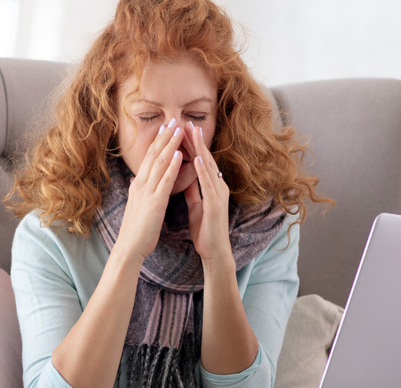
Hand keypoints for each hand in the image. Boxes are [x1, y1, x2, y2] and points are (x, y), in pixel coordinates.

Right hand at [116, 121, 184, 260]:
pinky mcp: (154, 202)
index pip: (148, 158)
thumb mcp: (136, 206)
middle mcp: (140, 184)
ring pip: (159, 163)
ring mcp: (146, 192)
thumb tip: (135, 180)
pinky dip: (172, 166)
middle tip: (174, 120)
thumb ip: (137, 191)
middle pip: (153, 155)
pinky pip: (164, 181)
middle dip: (164, 136)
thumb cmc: (136, 230)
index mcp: (138, 185)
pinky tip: (179, 155)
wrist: (129, 247)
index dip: (158, 141)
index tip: (166, 127)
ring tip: (179, 130)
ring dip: (170, 145)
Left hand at [182, 122, 232, 263]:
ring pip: (208, 167)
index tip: (182, 130)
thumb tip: (185, 176)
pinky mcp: (216, 205)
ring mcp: (219, 195)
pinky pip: (209, 184)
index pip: (201, 162)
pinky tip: (196, 159)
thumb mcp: (196, 205)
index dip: (192, 146)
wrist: (214, 252)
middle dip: (196, 141)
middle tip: (187, 122)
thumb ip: (193, 189)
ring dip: (199, 149)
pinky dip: (202, 170)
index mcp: (212, 187)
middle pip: (205, 159)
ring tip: (192, 133)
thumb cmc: (205, 230)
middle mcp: (218, 187)